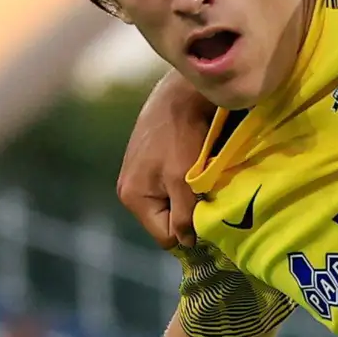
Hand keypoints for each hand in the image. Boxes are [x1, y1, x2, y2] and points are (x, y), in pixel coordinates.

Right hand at [117, 73, 213, 249]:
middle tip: (207, 197)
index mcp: (133, 198)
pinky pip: (168, 186)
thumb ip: (184, 216)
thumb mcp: (184, 181)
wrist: (180, 94)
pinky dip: (183, 182)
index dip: (188, 233)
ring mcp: (136, 174)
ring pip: (168, 203)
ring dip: (187, 198)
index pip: (164, 237)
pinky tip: (194, 167)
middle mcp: (129, 189)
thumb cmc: (182, 136)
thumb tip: (186, 242)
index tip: (209, 219)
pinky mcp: (147, 162)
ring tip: (201, 180)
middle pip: (164, 221)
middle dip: (186, 214)